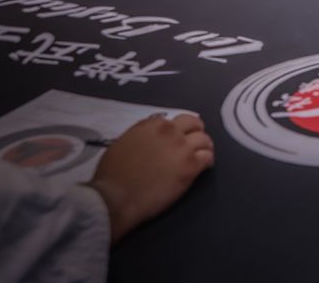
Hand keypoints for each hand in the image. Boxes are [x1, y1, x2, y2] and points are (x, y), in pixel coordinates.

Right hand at [86, 113, 214, 243]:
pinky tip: (204, 167)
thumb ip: (141, 137)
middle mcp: (170, 131)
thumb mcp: (122, 144)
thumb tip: (150, 141)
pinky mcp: (190, 165)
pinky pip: (208, 157)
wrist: (115, 198)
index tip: (176, 139)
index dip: (177, 130)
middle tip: (194, 143)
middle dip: (194, 132)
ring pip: (204, 139)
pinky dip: (208, 161)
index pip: (174, 120)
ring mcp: (182, 147)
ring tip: (202, 155)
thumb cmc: (111, 176)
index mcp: (151, 124)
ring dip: (204, 147)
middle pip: (193, 123)